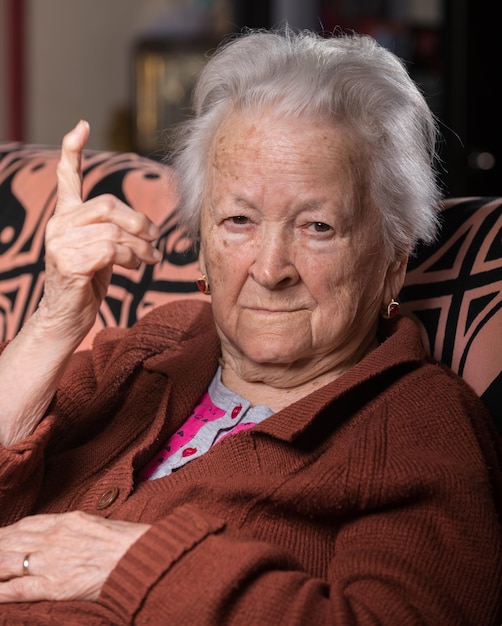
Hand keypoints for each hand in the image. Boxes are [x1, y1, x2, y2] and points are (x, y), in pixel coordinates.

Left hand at [0, 511, 149, 601]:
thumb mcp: (100, 524)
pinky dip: (1, 591)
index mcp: (68, 520)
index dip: (8, 530)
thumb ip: (78, 527)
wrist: (140, 557)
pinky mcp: (54, 586)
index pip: (28, 524)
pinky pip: (18, 589)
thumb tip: (69, 531)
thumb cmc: (129, 541)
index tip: (1, 534)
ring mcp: (51, 561)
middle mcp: (54, 538)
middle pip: (12, 540)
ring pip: (7, 562)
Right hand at [39, 120, 160, 344]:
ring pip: (114, 230)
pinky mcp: (68, 262)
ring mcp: (60, 243)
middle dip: (139, 222)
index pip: (66, 178)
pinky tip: (135, 267)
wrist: (65, 318)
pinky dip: (131, 258)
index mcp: (66, 217)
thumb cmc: (86, 285)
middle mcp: (59, 224)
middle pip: (108, 205)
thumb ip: (113, 232)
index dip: (72, 151)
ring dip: (141, 246)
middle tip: (155, 239)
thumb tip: (148, 228)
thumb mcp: (100, 252)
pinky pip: (111, 250)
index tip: (81, 126)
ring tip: (150, 259)